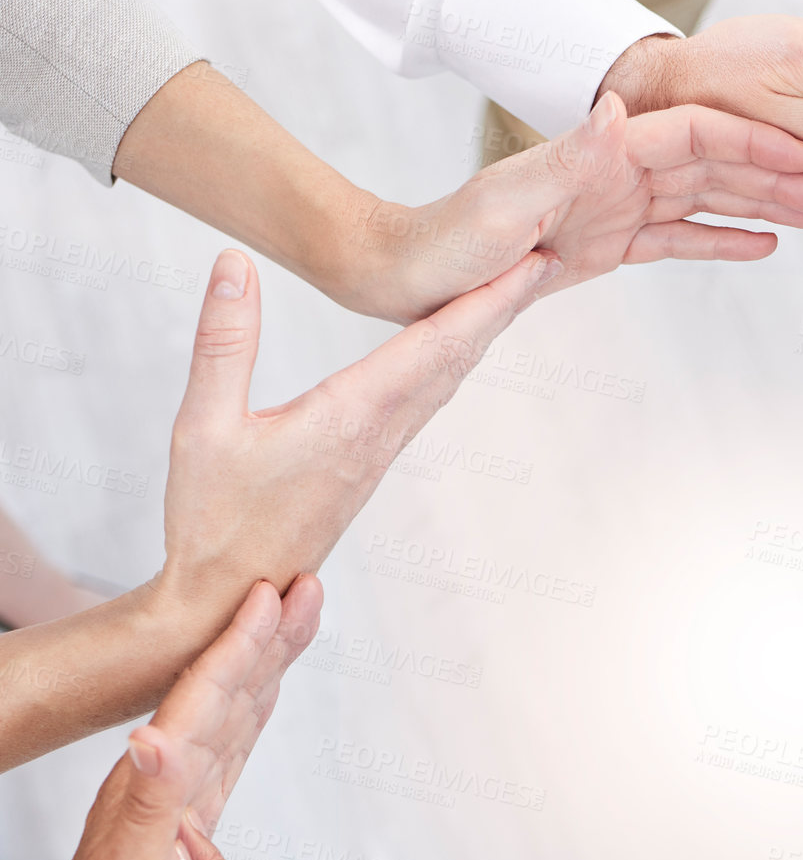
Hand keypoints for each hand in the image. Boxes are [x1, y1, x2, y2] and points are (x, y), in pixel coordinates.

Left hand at [1, 578, 320, 859]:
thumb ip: (147, 804)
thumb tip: (156, 735)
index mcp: (155, 778)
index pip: (205, 695)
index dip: (241, 644)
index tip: (273, 593)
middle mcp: (169, 770)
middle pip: (227, 685)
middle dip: (267, 633)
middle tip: (304, 583)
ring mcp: (182, 786)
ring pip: (235, 705)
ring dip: (266, 657)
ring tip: (296, 613)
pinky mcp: (193, 808)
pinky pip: (233, 742)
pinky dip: (256, 706)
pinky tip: (267, 690)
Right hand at [152, 244, 552, 628]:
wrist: (232, 597)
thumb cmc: (213, 519)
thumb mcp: (204, 425)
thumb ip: (223, 342)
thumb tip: (235, 263)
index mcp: (349, 419)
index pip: (431, 346)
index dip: (483, 301)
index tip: (527, 267)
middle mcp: (378, 436)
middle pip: (454, 361)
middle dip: (498, 309)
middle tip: (541, 262)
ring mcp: (377, 455)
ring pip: (443, 384)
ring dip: (477, 336)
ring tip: (506, 295)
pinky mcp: (366, 468)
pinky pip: (422, 405)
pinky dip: (447, 366)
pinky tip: (448, 354)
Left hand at [347, 92, 802, 322]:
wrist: (412, 280)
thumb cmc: (446, 243)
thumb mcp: (502, 204)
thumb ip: (562, 160)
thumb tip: (613, 112)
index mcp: (597, 153)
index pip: (690, 134)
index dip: (748, 139)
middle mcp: (615, 174)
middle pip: (712, 163)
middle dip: (776, 173)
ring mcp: (616, 210)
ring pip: (705, 200)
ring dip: (762, 204)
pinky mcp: (609, 248)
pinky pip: (678, 241)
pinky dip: (721, 242)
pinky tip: (765, 244)